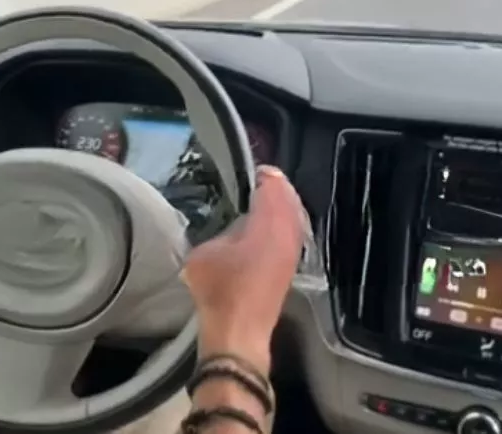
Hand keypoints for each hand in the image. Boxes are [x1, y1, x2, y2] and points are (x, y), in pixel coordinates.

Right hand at [181, 166, 305, 371]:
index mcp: (268, 224)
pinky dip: (285, 224)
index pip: (273, 187)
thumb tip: (233, 226)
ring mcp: (293, 252)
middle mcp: (287, 234)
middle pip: (290, 199)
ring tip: (267, 199)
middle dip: (278, 188)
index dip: (265, 175)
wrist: (239, 331)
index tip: (254, 170)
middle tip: (262, 179)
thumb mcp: (205, 251)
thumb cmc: (219, 289)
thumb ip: (223, 231)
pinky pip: (293, 233)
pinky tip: (270, 228)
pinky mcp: (290, 268)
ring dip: (283, 205)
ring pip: (295, 217)